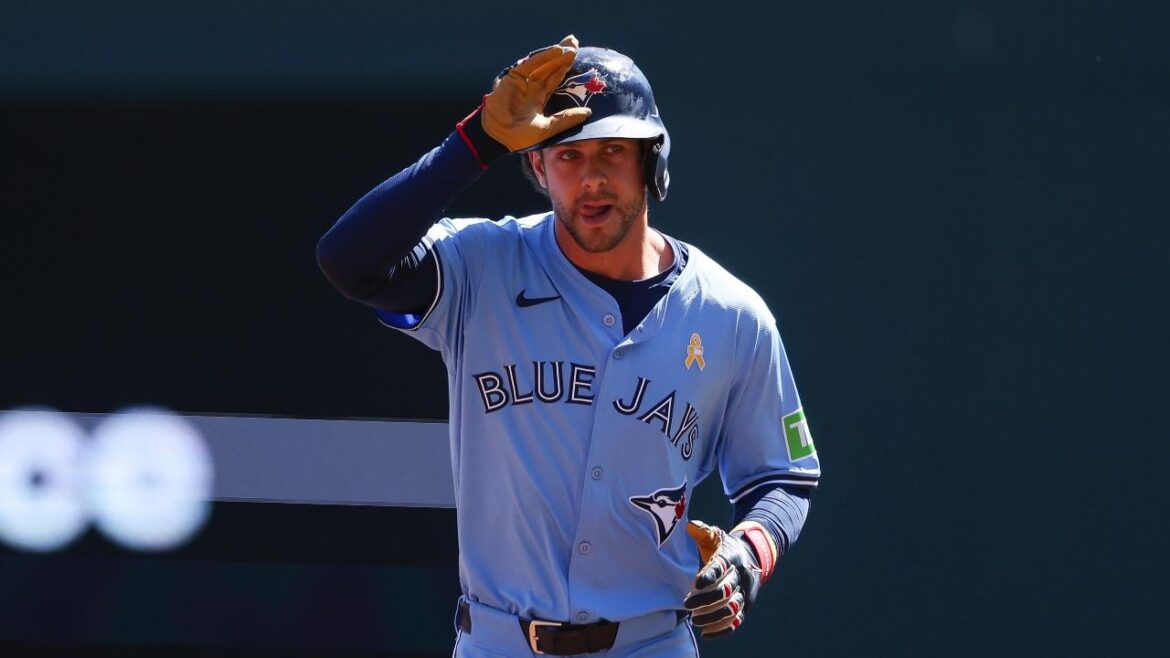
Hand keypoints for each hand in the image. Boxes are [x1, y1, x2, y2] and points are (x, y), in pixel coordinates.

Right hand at [480, 35, 592, 151]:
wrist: (501, 137)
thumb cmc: (522, 137)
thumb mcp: (549, 128)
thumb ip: (566, 119)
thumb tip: (588, 113)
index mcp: (539, 97)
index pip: (555, 78)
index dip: (565, 67)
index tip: (579, 57)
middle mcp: (531, 86)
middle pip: (550, 67)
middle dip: (562, 56)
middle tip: (576, 43)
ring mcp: (522, 81)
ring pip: (542, 63)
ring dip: (555, 54)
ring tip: (570, 45)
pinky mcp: (513, 78)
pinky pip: (530, 64)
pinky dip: (543, 56)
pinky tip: (557, 51)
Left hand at [683, 520, 764, 638]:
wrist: (751, 556)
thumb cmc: (724, 547)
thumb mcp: (715, 535)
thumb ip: (702, 531)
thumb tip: (690, 526)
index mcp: (732, 557)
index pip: (721, 567)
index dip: (709, 576)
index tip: (695, 584)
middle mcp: (741, 576)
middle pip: (726, 591)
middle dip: (706, 600)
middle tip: (688, 604)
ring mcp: (745, 592)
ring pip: (732, 609)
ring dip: (713, 616)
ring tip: (695, 619)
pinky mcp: (745, 606)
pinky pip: (737, 622)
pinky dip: (722, 629)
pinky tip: (706, 633)